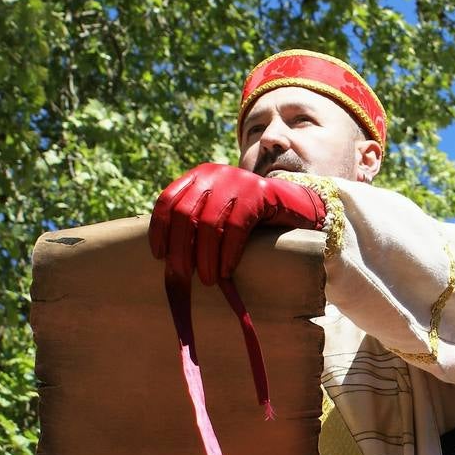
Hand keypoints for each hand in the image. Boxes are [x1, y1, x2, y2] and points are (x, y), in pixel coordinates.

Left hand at [149, 163, 326, 283]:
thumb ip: (198, 221)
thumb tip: (169, 257)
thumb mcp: (220, 211)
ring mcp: (237, 181)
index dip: (159, 229)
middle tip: (181, 276)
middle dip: (181, 249)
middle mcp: (215, 174)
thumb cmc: (252, 218)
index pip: (168, 200)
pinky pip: (235, 228)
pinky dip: (227, 253)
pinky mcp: (259, 194)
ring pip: (210, 224)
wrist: (294, 205)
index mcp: (199, 176)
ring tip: (206, 280)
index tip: (159, 255)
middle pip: (185, 214)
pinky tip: (225, 271)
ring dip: (205, 257)